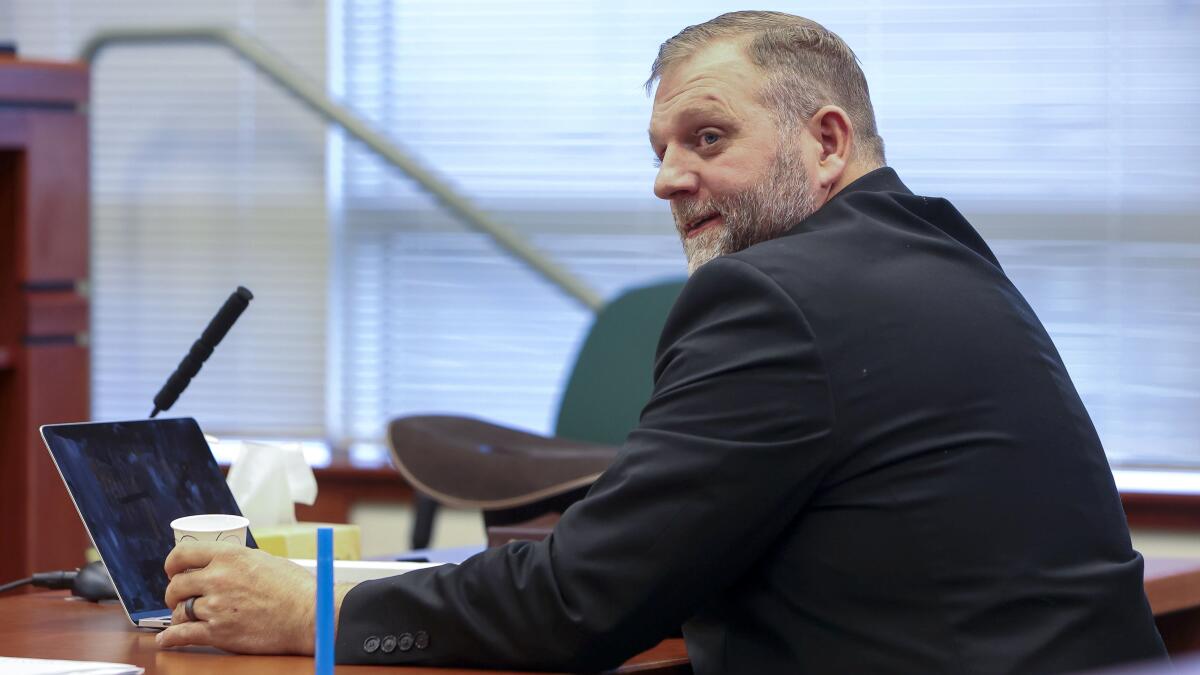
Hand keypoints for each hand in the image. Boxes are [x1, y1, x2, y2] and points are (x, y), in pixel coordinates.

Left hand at [158, 543, 320, 653]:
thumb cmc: (295, 588)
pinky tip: (166, 639)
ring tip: (186, 617)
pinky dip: (170, 638)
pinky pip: (182, 635)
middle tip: (181, 597)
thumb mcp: (264, 560)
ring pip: (179, 611)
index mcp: (230, 556)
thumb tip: (220, 565)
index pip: (182, 554)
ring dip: (180, 615)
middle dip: (175, 593)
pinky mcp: (218, 633)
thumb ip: (237, 562)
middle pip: (176, 585)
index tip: (172, 571)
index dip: (172, 564)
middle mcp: (219, 579)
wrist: (309, 615)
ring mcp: (217, 607)